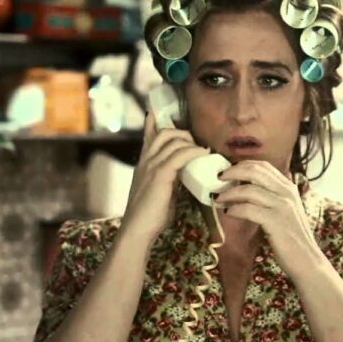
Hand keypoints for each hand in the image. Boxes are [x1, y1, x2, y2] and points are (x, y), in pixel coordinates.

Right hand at [120, 112, 208, 242]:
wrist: (138, 229)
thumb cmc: (151, 214)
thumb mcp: (160, 190)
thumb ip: (170, 178)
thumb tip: (186, 174)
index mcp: (144, 163)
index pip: (149, 135)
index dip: (155, 121)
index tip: (159, 112)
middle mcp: (146, 160)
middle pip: (164, 132)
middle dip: (183, 133)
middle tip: (197, 145)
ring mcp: (151, 166)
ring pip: (173, 140)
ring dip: (191, 142)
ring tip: (204, 151)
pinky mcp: (160, 175)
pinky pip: (180, 155)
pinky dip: (194, 152)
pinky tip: (204, 154)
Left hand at [215, 161, 321, 275]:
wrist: (307, 260)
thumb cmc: (292, 237)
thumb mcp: (285, 210)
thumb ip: (271, 197)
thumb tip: (245, 189)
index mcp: (288, 187)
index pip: (263, 166)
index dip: (242, 165)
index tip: (228, 171)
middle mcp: (287, 192)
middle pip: (254, 171)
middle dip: (232, 172)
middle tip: (219, 178)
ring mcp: (282, 206)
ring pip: (249, 190)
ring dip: (229, 193)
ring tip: (218, 199)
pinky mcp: (275, 221)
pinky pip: (248, 209)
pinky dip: (234, 209)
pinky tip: (228, 212)